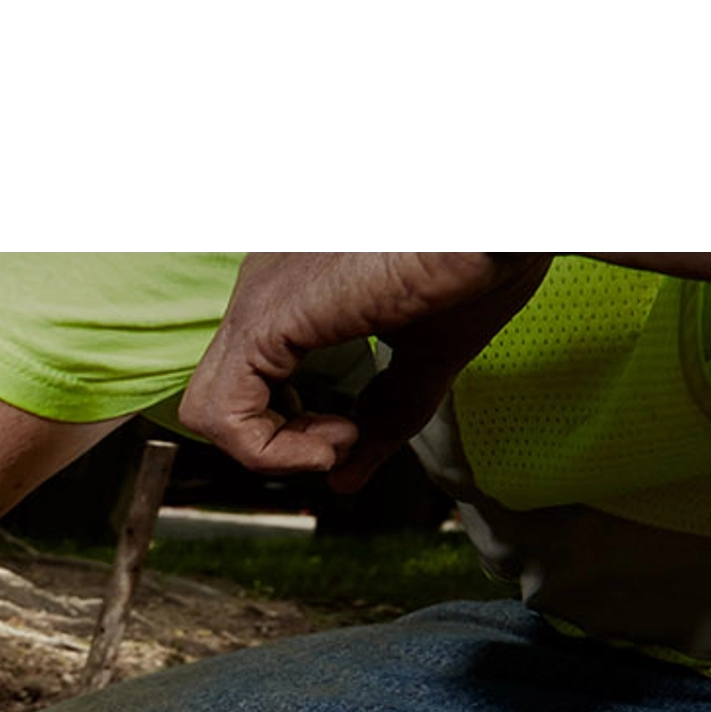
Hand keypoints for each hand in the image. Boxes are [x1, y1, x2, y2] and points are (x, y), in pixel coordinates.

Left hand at [179, 246, 545, 494]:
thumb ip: (381, 420)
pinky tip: (329, 442)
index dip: (289, 427)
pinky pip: (222, 413)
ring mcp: (258, 301)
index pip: (248, 385)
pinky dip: (269, 451)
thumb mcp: (422, 360)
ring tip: (343, 438)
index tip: (350, 433)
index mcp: (295, 295)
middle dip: (278, 442)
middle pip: (224, 400)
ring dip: (276, 452)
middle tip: (345, 438)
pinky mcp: (263, 319)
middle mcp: (264, 291)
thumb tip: (344, 479)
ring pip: (210, 412)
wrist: (501, 231)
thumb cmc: (480, 266)